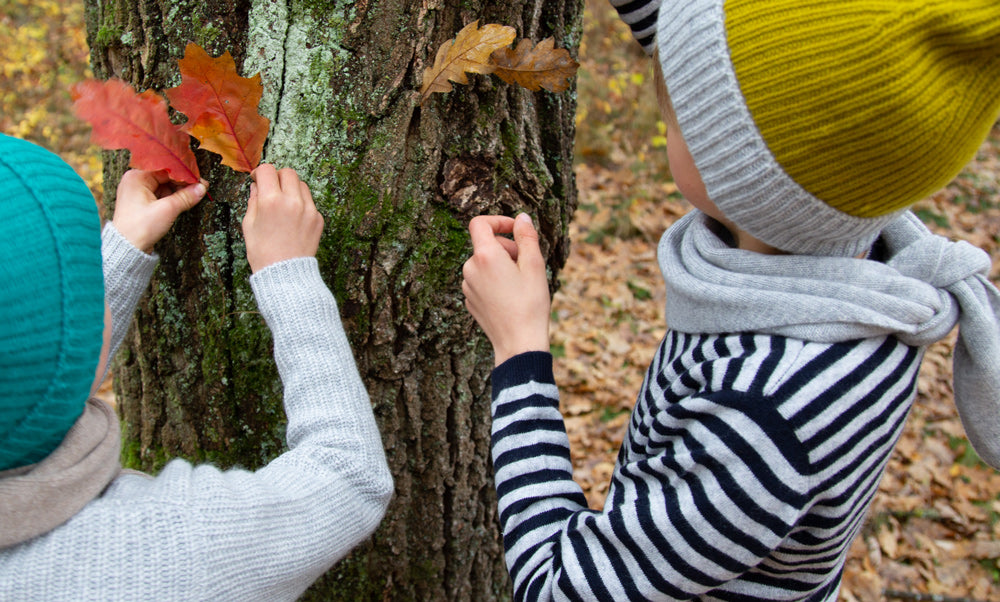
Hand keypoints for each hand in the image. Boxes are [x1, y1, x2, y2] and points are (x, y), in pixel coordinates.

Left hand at [112, 170, 206, 252]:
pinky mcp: (142, 202)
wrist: (127, 248)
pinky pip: (161, 195)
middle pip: (165, 176)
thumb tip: (201, 188)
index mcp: (136, 177)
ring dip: (179, 191)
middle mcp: (135, 181)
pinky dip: (172, 197)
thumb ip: (186, 197)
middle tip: (201, 188)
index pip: (166, 169)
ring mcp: (138, 192)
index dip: (185, 174)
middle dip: (183, 183)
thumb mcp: (167, 210)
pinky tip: (184, 200)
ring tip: (195, 195)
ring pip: (164, 186)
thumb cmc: (140, 227)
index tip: (200, 180)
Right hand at [243, 164, 323, 272]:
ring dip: (291, 188)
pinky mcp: (318, 219)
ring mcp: (309, 210)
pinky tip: (292, 218)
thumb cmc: (263, 252)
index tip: (257, 179)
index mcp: (271, 201)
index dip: (259, 172)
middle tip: (271, 188)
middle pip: (288, 173)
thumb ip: (253, 201)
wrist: (285, 274)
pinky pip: (310, 202)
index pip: (267, 170)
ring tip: (282, 203)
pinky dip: (301, 204)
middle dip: (277, 177)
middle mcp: (292, 201)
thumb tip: (256, 186)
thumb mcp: (249, 225)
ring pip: (301, 185)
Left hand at [462, 213, 550, 365]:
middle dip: (506, 247)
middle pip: (485, 245)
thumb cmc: (530, 304)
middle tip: (527, 264)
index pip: (479, 223)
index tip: (515, 230)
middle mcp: (470, 269)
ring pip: (483, 264)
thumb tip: (521, 218)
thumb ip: (526, 237)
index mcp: (484, 256)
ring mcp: (467, 287)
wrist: (518, 343)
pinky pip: (481, 281)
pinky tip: (511, 297)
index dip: (498, 221)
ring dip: (501, 265)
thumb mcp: (534, 266)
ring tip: (520, 283)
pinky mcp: (469, 301)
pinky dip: (494, 280)